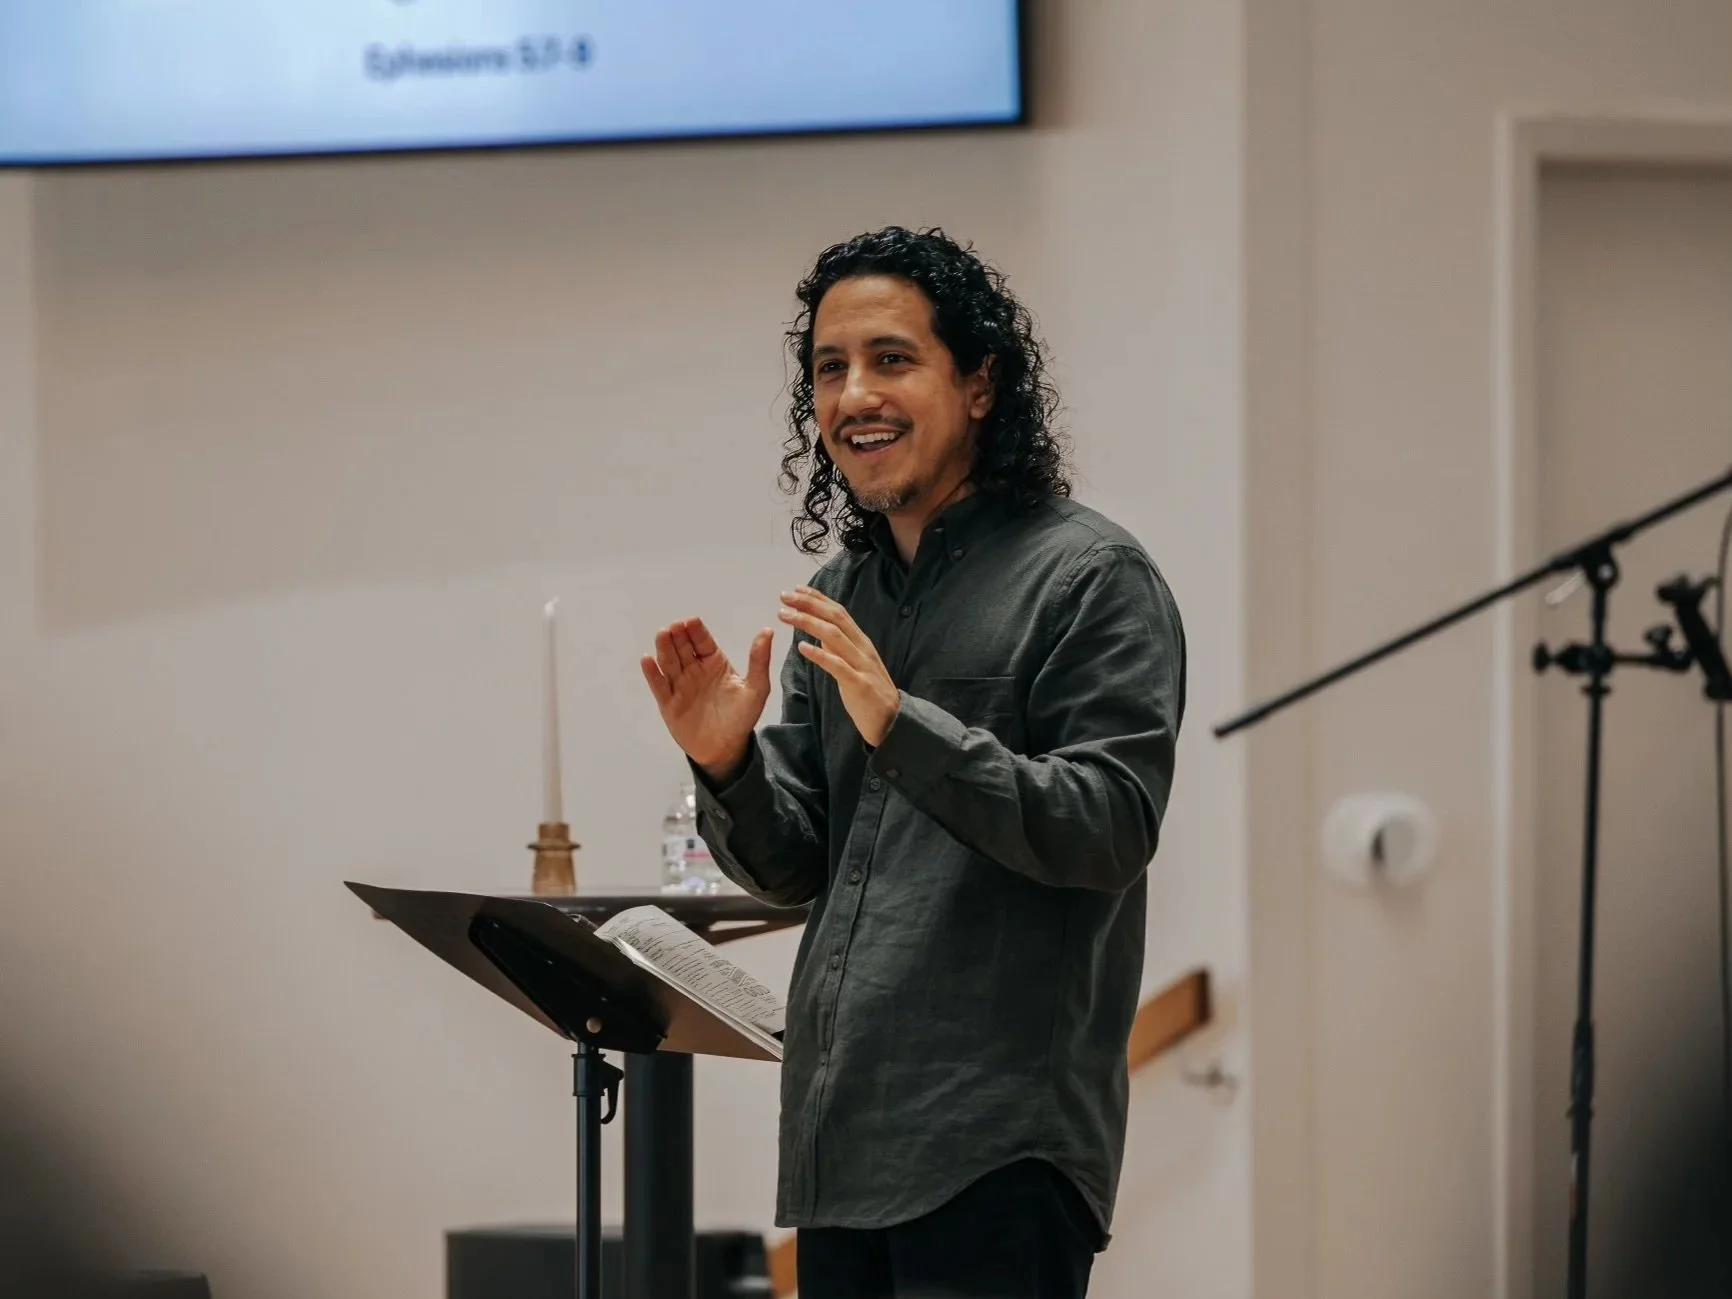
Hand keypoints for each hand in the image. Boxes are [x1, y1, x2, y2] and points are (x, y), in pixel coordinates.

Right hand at [641, 618, 773, 782]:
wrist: (725, 749)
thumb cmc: (741, 717)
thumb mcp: (756, 688)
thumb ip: (759, 660)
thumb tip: (767, 630)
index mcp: (714, 663)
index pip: (702, 641)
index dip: (696, 631)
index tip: (691, 621)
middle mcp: (694, 670)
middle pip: (682, 648)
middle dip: (677, 636)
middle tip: (674, 627)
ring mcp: (679, 685)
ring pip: (669, 662)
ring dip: (664, 648)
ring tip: (661, 635)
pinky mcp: (668, 702)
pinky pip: (658, 685)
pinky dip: (651, 673)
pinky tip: (647, 660)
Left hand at [778, 587, 900, 746]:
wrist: (893, 722)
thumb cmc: (870, 694)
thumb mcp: (854, 666)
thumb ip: (839, 649)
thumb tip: (820, 634)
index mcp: (861, 642)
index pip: (839, 613)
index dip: (817, 599)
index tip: (796, 590)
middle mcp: (863, 648)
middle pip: (835, 618)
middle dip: (809, 604)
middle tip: (784, 596)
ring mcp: (862, 665)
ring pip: (834, 636)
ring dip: (808, 622)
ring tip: (785, 616)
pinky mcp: (859, 685)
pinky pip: (838, 666)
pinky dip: (820, 654)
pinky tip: (802, 647)